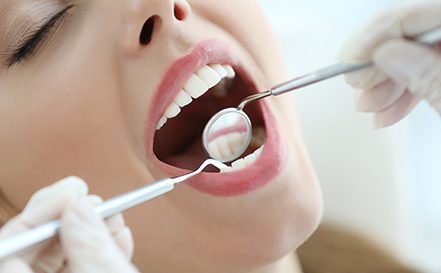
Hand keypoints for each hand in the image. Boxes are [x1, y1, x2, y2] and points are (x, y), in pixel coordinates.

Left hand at [0, 177, 138, 272]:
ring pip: (66, 251)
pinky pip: (85, 263)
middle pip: (42, 242)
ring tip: (114, 213)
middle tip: (91, 197)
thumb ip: (89, 243)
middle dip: (72, 215)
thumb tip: (80, 205)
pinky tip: (120, 235)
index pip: (16, 240)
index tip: (73, 192)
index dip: (44, 210)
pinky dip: (104, 247)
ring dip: (94, 227)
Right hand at [339, 1, 440, 127]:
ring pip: (410, 57)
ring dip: (383, 85)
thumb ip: (429, 76)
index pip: (413, 16)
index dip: (374, 37)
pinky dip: (400, 95)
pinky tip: (385, 113)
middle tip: (357, 88)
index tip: (346, 64)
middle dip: (376, 64)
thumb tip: (387, 52)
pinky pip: (420, 74)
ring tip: (370, 108)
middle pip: (408, 34)